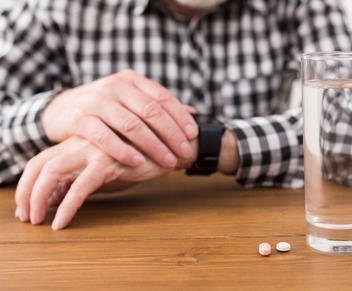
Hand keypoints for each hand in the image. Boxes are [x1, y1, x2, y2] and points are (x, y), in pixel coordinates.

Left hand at [15, 136, 172, 229]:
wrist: (171, 146)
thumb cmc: (141, 157)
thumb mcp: (109, 168)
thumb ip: (86, 177)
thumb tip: (62, 197)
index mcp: (77, 142)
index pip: (40, 160)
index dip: (27, 183)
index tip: (26, 207)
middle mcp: (80, 143)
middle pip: (38, 164)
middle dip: (25, 192)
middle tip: (27, 217)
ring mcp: (92, 150)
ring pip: (52, 172)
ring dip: (37, 199)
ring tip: (38, 221)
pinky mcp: (108, 161)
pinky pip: (80, 186)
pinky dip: (67, 206)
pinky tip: (62, 222)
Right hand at [42, 69, 197, 168]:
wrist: (60, 108)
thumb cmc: (105, 107)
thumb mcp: (130, 100)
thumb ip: (158, 105)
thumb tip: (193, 112)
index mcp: (132, 80)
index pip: (162, 97)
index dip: (180, 116)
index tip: (193, 135)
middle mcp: (116, 86)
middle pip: (151, 111)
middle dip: (171, 134)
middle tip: (184, 152)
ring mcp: (97, 101)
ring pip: (131, 125)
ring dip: (153, 145)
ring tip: (168, 161)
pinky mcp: (80, 118)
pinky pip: (105, 137)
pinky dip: (123, 150)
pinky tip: (138, 162)